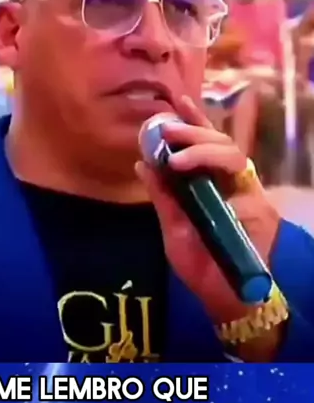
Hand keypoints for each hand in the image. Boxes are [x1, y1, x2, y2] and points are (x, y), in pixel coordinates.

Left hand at [136, 95, 280, 326]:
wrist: (225, 301)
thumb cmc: (202, 265)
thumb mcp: (173, 229)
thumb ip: (162, 197)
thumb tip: (142, 163)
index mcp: (211, 183)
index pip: (204, 144)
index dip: (194, 120)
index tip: (176, 102)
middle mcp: (231, 183)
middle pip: (221, 143)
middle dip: (194, 131)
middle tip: (167, 130)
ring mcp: (248, 196)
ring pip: (234, 157)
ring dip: (205, 152)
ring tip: (178, 158)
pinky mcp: (261, 216)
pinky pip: (245, 195)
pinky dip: (224, 195)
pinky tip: (207, 199)